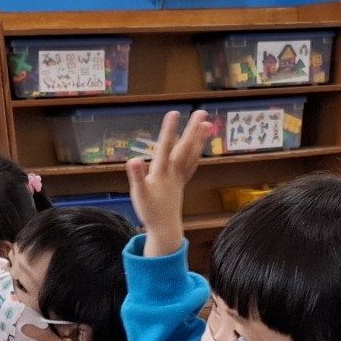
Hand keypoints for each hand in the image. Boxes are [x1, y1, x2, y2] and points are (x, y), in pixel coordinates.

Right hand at [126, 110, 211, 257]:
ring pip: (191, 155)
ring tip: (207, 123)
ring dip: (199, 139)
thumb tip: (133, 160)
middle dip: (192, 130)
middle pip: (184, 148)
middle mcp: (173, 173)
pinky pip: (191, 164)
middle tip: (201, 111)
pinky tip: (200, 144)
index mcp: (161, 173)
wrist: (164, 229)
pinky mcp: (181, 183)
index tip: (173, 113)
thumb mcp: (138, 195)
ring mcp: (179, 177)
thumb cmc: (149, 211)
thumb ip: (137, 177)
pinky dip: (196, 153)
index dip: (168, 131)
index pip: (165, 148)